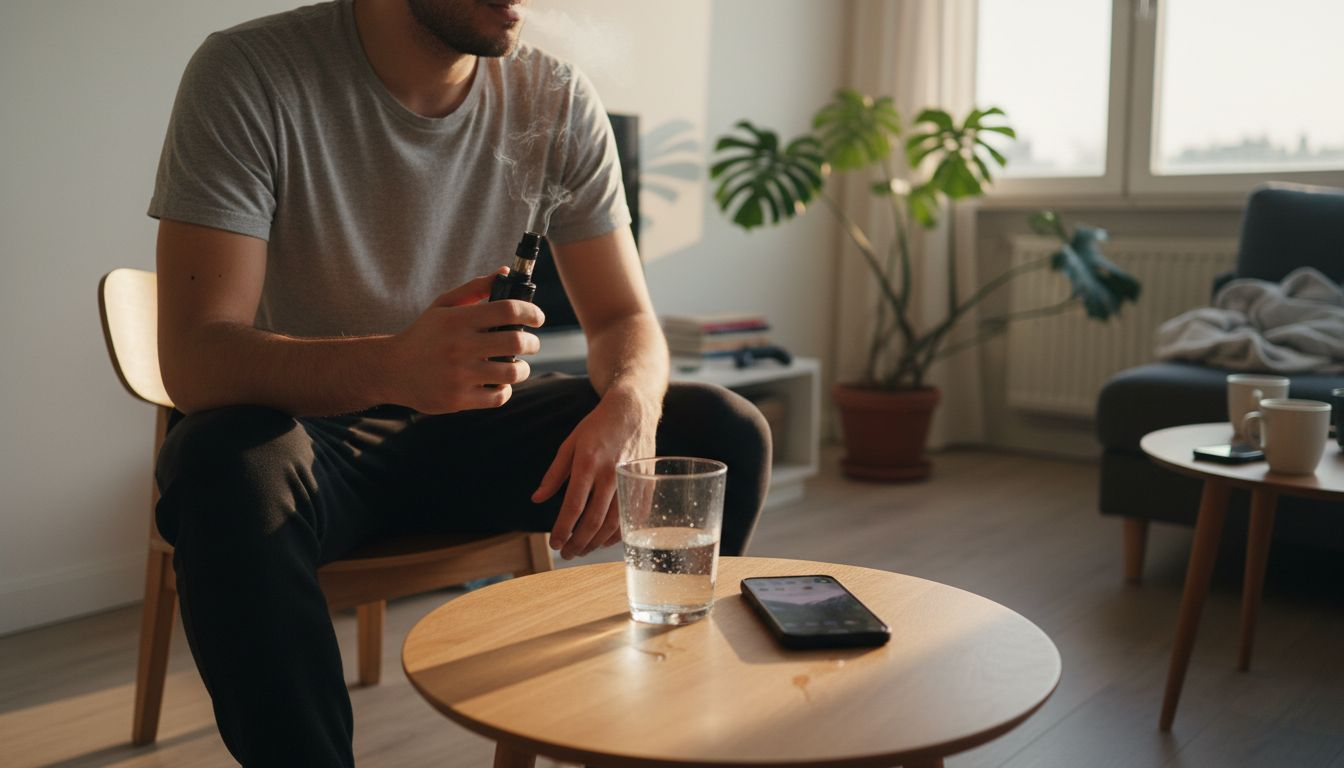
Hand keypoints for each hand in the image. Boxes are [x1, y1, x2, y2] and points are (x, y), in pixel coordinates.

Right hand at [386, 272, 544, 413]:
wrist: (391, 370)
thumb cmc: (423, 335)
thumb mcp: (443, 305)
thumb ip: (474, 289)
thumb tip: (503, 272)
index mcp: (457, 320)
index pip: (507, 310)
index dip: (531, 312)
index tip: (537, 318)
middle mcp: (459, 346)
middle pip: (515, 342)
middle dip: (532, 342)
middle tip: (531, 343)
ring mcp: (459, 375)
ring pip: (512, 372)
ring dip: (522, 368)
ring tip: (518, 365)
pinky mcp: (458, 399)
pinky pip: (498, 396)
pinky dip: (505, 389)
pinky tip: (500, 383)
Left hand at [532, 387, 658, 558]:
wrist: (632, 410)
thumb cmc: (597, 427)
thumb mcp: (569, 444)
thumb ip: (553, 474)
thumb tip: (537, 499)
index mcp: (587, 463)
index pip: (573, 506)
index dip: (562, 529)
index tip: (554, 543)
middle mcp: (610, 474)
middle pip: (594, 520)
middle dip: (578, 542)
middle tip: (567, 554)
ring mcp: (630, 480)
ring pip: (614, 523)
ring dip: (597, 542)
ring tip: (583, 550)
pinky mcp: (645, 484)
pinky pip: (632, 517)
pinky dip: (619, 533)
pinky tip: (605, 540)